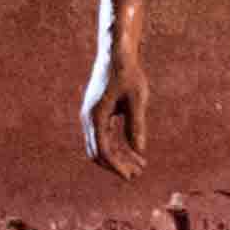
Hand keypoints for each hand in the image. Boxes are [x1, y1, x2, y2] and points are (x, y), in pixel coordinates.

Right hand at [83, 31, 146, 178]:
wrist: (116, 53)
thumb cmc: (128, 73)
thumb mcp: (137, 99)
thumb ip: (137, 125)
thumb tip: (139, 150)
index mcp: (96, 116)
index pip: (103, 150)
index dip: (117, 166)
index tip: (132, 176)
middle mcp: (89, 118)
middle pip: (98, 152)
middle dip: (117, 165)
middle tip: (137, 174)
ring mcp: (91, 116)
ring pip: (101, 145)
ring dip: (118, 157)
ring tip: (139, 165)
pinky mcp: (97, 112)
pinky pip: (104, 136)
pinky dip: (117, 146)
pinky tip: (133, 150)